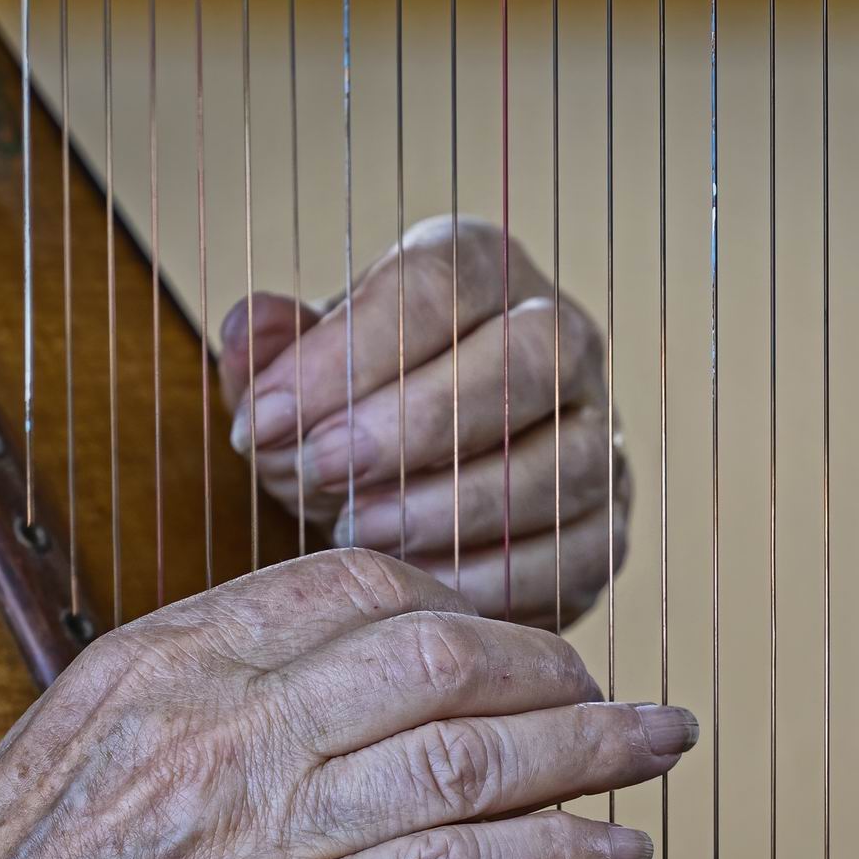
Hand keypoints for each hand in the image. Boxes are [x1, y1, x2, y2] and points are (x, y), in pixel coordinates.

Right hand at [0, 551, 694, 858]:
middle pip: (439, 657)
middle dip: (548, 668)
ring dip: (588, 751)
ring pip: (471, 759)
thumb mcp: (96, 723)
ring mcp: (267, 833)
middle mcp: (230, 727)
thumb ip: (225, 681)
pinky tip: (614, 852)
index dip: (460, 599)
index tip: (507, 631)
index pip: (356, 583)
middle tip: (605, 691)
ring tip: (656, 745)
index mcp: (175, 656)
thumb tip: (345, 669)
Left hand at [218, 216, 626, 627]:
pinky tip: (413, 588)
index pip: (438, 283)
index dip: (346, 353)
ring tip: (357, 532)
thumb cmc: (350, 422)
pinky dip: (491, 578)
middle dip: (418, 421)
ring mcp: (600, 438)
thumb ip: (269, 355)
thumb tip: (250, 326)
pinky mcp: (609, 530)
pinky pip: (575, 556)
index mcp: (484, 270)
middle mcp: (565, 340)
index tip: (262, 424)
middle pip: (533, 357)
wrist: (410, 507)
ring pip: (563, 463)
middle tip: (321, 472)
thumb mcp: (297, 382)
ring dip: (451, 505)